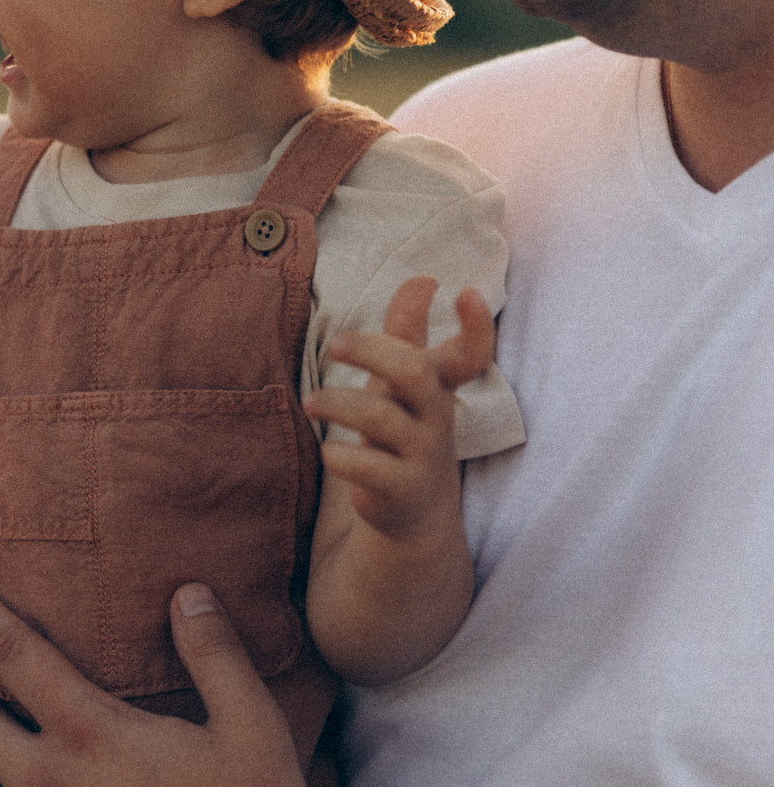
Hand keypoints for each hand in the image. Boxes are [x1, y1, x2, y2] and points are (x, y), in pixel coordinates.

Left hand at [305, 276, 493, 538]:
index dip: (476, 325)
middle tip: (333, 344)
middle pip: (414, 371)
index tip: (466, 290)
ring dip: (337, 402)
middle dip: (372, 350)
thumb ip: (406, 332)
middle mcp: (436, 416)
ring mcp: (422, 455)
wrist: (412, 507)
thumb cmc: (402, 426)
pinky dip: (339, 453)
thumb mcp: (402, 381)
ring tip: (310, 402)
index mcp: (437, 385)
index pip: (470, 353)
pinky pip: (366, 465)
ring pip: (380, 416)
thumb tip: (422, 278)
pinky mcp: (400, 489)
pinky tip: (329, 450)